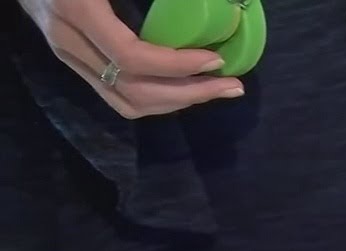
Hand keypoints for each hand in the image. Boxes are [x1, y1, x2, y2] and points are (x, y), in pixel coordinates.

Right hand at [18, 0, 243, 117]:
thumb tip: (200, 2)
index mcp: (77, 12)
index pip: (132, 57)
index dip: (178, 65)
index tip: (217, 59)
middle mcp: (69, 43)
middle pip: (134, 91)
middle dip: (190, 94)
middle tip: (232, 86)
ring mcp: (68, 57)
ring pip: (126, 102)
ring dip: (177, 102)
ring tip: (216, 90)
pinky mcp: (74, 62)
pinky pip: (118, 95)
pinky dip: (157, 98)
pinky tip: (185, 87)